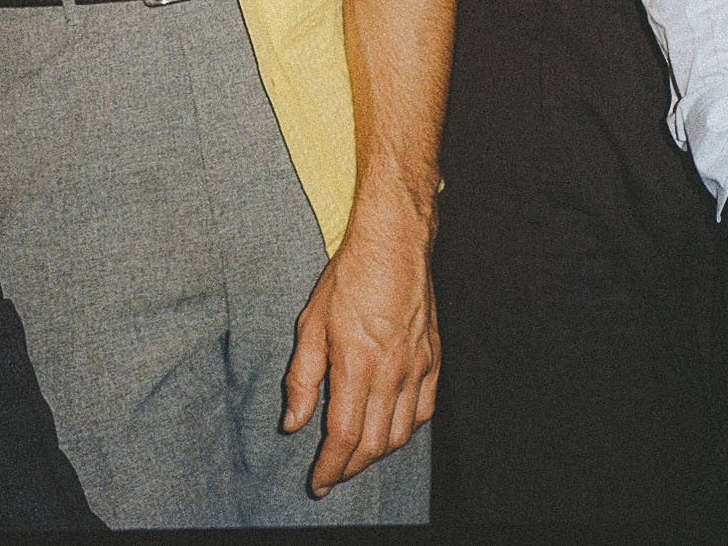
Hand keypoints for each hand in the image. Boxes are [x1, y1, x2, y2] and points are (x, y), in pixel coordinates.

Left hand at [280, 205, 438, 497]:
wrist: (394, 244)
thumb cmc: (349, 278)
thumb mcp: (311, 324)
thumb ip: (302, 379)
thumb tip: (294, 424)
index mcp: (357, 365)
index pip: (345, 436)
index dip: (330, 467)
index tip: (318, 483)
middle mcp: (392, 373)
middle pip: (374, 444)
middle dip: (351, 468)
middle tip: (333, 474)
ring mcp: (417, 367)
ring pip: (401, 433)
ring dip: (377, 454)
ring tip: (357, 455)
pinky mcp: (433, 359)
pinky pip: (424, 410)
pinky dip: (406, 430)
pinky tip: (390, 428)